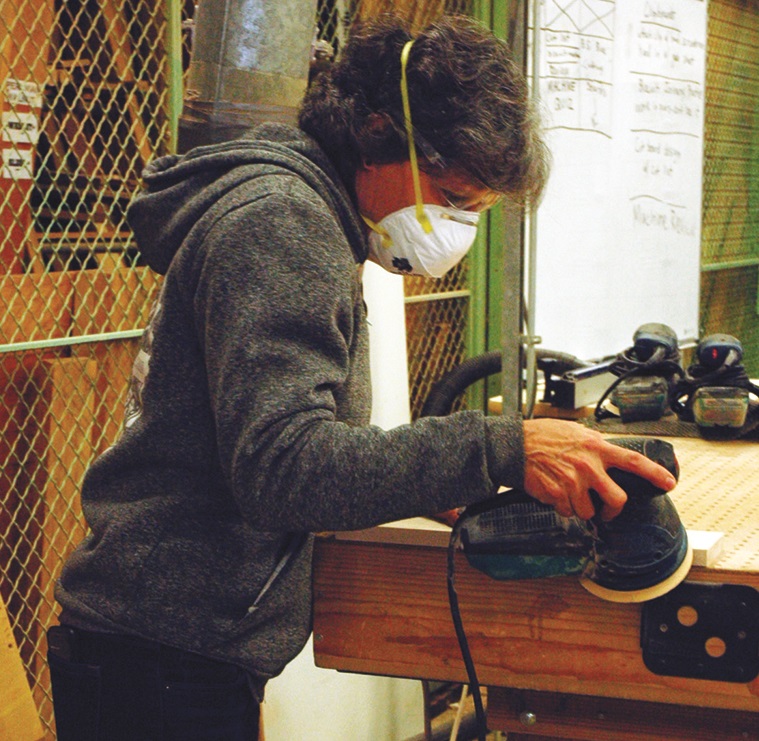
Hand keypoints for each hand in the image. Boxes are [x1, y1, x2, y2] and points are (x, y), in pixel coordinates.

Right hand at [522, 418, 676, 520]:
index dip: (655, 473)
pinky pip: (567, 511)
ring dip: (580, 507)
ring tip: (568, 493)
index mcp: (596, 447)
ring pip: (588, 511)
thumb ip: (594, 444)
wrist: (514, 445)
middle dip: (613, 509)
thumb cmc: (542, 436)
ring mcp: (573, 482)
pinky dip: (562, 506)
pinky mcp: (557, 494)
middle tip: (606, 509)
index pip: (634, 461)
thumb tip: (608, 453)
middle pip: (617, 500)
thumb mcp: (574, 431)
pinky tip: (554, 492)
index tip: (669, 482)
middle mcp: (588, 466)